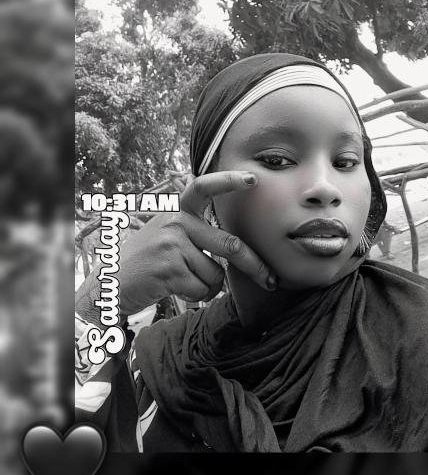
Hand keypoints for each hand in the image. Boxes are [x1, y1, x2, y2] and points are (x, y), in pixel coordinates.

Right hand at [117, 170, 276, 314]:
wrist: (110, 282)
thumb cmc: (147, 260)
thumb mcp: (168, 232)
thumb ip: (196, 230)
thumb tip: (238, 246)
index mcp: (178, 210)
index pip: (204, 187)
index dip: (229, 181)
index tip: (253, 179)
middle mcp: (177, 222)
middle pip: (230, 245)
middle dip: (254, 265)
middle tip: (270, 279)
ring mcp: (172, 245)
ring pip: (216, 274)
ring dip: (209, 285)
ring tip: (183, 279)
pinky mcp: (170, 269)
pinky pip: (203, 289)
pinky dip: (197, 295)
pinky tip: (176, 288)